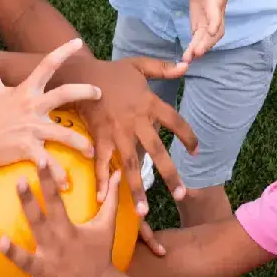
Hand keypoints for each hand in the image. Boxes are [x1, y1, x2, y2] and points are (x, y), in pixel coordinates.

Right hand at [0, 36, 99, 188]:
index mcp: (25, 91)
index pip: (46, 65)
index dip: (62, 52)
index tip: (78, 42)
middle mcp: (31, 106)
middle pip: (64, 94)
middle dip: (85, 92)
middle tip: (99, 94)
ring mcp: (30, 128)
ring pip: (62, 133)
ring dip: (80, 142)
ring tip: (92, 151)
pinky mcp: (26, 148)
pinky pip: (47, 161)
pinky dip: (57, 173)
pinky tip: (67, 183)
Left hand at [0, 169, 125, 276]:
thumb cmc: (98, 256)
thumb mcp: (106, 227)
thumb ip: (109, 199)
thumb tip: (114, 172)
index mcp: (67, 231)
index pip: (56, 200)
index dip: (49, 179)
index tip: (40, 159)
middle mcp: (56, 249)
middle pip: (40, 223)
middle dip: (29, 203)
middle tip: (19, 182)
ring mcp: (48, 272)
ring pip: (28, 262)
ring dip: (15, 254)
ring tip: (1, 242)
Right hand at [70, 56, 196, 216]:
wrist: (80, 74)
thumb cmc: (111, 71)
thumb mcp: (138, 65)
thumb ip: (163, 68)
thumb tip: (186, 65)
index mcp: (149, 104)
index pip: (176, 122)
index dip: (188, 137)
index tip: (196, 151)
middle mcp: (136, 121)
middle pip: (157, 151)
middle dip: (170, 174)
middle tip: (181, 195)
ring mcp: (117, 132)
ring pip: (131, 164)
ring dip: (137, 189)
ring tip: (144, 212)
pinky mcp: (99, 138)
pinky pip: (102, 163)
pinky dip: (102, 182)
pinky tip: (103, 200)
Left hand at [184, 0, 229, 62]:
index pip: (216, 11)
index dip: (214, 20)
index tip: (212, 31)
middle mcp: (214, 13)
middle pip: (213, 31)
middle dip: (206, 42)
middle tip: (197, 53)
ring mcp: (208, 20)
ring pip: (207, 38)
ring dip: (199, 49)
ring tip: (188, 59)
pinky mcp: (201, 24)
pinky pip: (199, 39)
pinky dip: (194, 48)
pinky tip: (186, 58)